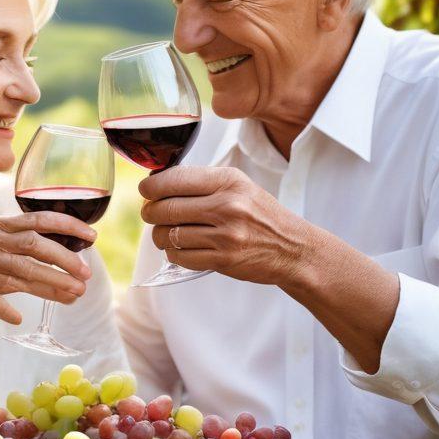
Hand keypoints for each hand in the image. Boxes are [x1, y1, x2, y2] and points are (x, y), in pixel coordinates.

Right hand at [0, 212, 94, 328]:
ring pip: (14, 271)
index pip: (34, 219)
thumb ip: (3, 256)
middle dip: (63, 259)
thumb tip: (42, 271)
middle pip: (31, 245)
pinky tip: (18, 318)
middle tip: (86, 275)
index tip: (91, 236)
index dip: (66, 225)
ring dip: (47, 285)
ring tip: (71, 296)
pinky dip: (1, 307)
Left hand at [139, 166, 309, 285]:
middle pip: (166, 208)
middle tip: (151, 213)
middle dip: (150, 211)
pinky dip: (173, 253)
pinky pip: (180, 256)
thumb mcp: (240, 187)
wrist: (292, 248)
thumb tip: (158, 183)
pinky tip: (180, 248)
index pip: (174, 179)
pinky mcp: (223, 259)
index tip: (146, 190)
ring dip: (160, 235)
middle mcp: (227, 206)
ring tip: (166, 233)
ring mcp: (225, 235)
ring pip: (168, 234)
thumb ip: (203, 183)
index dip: (151, 186)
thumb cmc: (261, 215)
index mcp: (229, 181)